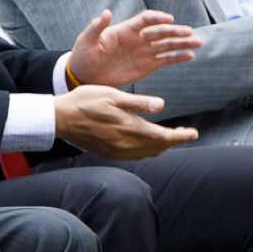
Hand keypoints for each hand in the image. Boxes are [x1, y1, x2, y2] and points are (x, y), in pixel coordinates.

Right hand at [52, 85, 197, 159]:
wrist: (59, 119)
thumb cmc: (85, 101)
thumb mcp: (113, 95)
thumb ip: (138, 103)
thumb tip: (161, 105)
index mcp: (130, 128)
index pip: (164, 137)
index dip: (181, 136)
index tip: (194, 133)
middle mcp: (125, 144)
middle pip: (158, 148)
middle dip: (174, 141)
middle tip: (186, 133)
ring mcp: (116, 151)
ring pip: (147, 153)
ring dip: (161, 147)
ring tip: (171, 137)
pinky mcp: (108, 153)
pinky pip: (134, 156)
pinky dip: (146, 150)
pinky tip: (147, 143)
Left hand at [68, 8, 202, 87]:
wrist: (85, 75)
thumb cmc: (84, 55)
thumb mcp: (87, 41)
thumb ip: (97, 28)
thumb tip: (106, 13)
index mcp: (126, 30)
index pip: (145, 20)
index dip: (157, 18)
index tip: (169, 19)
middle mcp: (139, 39)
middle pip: (161, 32)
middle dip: (176, 32)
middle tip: (190, 33)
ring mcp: (145, 52)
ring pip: (167, 46)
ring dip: (182, 44)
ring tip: (198, 43)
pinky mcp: (147, 66)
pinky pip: (166, 60)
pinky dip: (178, 58)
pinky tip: (190, 56)